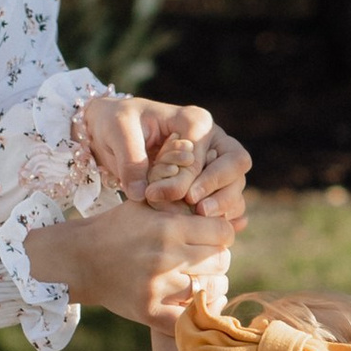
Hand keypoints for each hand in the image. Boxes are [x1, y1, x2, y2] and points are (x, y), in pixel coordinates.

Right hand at [28, 197, 229, 325]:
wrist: (79, 259)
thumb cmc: (118, 228)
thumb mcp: (147, 205)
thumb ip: (185, 204)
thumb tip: (235, 218)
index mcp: (168, 227)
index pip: (223, 233)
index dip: (221, 234)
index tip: (211, 238)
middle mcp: (165, 256)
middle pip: (221, 261)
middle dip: (216, 259)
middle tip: (202, 261)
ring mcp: (157, 287)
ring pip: (211, 290)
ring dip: (210, 286)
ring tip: (198, 280)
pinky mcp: (148, 312)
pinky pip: (189, 319)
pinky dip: (196, 314)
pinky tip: (192, 305)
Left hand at [86, 94, 251, 235]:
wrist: (113, 134)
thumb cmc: (117, 125)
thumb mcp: (118, 133)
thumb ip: (131, 160)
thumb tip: (143, 193)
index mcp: (194, 121)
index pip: (202, 151)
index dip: (187, 176)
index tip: (159, 194)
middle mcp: (213, 140)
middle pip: (236, 163)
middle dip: (221, 189)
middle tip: (198, 209)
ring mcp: (216, 162)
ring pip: (237, 184)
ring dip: (225, 205)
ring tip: (200, 220)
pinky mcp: (212, 183)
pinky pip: (231, 200)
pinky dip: (227, 215)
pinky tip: (213, 229)